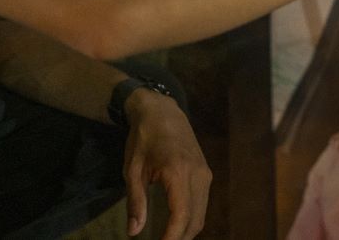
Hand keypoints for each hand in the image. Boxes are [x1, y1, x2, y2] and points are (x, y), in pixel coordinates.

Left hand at [124, 89, 211, 238]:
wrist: (162, 111)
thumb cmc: (143, 138)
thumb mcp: (132, 169)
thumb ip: (135, 201)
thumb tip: (134, 232)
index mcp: (178, 172)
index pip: (182, 214)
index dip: (172, 237)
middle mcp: (198, 174)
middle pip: (196, 219)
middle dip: (180, 238)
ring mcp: (205, 173)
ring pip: (202, 213)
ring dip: (186, 231)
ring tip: (168, 239)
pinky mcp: (206, 172)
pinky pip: (202, 203)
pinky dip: (191, 218)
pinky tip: (176, 225)